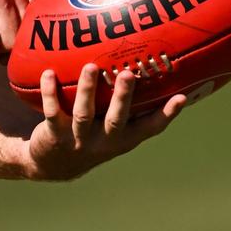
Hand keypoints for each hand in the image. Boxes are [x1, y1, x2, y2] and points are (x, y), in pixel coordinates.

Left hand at [23, 64, 185, 180]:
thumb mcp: (112, 126)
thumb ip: (128, 103)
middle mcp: (104, 140)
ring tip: (91, 67)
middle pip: (116, 119)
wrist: (53, 164)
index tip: (181, 96)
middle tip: (128, 74)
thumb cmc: (92, 134)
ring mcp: (79, 139)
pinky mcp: (54, 135)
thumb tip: (145, 67)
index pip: (149, 127)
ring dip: (87, 90)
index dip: (166, 114)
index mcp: (123, 138)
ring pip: (84, 114)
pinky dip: (50, 92)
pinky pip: (51, 111)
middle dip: (123, 97)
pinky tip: (49, 73)